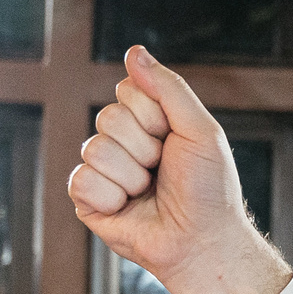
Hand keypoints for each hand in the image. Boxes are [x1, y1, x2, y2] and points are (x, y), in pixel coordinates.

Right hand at [68, 45, 291, 293]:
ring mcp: (104, 170)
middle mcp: (124, 142)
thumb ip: (169, 88)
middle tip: (164, 170)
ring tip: (151, 192)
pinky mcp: (88, 199)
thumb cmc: (210, 189)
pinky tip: (129, 208)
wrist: (204, 241)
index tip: (176, 138)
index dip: (155, 114)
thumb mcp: (200, 130)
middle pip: (109, 117)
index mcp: (150, 122)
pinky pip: (82, 180)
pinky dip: (112, 196)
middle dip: (145, 146)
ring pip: (95, 149)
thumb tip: (134, 52)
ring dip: (132, 175)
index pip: (128, 90)